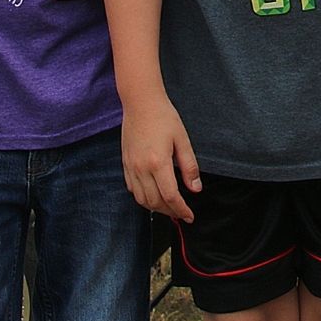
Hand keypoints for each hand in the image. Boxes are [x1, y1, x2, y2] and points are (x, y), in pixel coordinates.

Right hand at [120, 90, 198, 221]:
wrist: (141, 103)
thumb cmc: (164, 117)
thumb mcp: (183, 140)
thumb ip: (189, 166)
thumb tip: (196, 189)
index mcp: (158, 163)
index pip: (170, 196)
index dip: (181, 210)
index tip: (190, 216)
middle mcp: (141, 168)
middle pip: (155, 202)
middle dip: (170, 211)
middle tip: (182, 213)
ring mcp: (130, 167)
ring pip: (141, 199)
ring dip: (156, 207)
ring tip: (169, 207)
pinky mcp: (125, 164)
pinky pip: (132, 189)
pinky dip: (143, 198)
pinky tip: (153, 195)